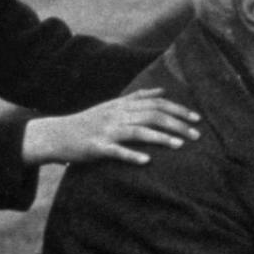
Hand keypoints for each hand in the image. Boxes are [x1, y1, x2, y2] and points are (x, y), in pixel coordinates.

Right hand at [22, 91, 199, 166]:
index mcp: (122, 105)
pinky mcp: (96, 147)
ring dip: (160, 138)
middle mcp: (116, 115)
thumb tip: (162, 91)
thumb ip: (137, 98)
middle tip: (197, 135)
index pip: (156, 103)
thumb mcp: (112, 106)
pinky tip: (147, 162)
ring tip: (179, 145)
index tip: (197, 118)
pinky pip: (116, 151)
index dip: (178, 109)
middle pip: (152, 115)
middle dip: (177, 124)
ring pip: (137, 131)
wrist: (55, 134)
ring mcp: (106, 130)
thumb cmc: (88, 122)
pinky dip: (131, 155)